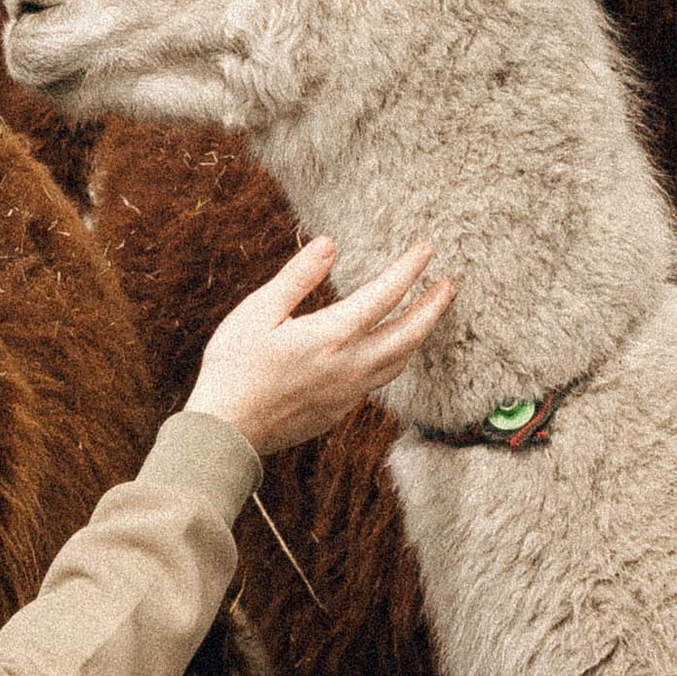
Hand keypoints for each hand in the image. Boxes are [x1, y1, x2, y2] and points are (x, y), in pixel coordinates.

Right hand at [185, 236, 453, 458]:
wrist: (226, 431)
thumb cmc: (233, 367)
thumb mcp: (258, 312)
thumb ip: (298, 277)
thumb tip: (329, 244)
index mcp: (331, 335)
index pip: (384, 295)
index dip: (409, 270)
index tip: (426, 250)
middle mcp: (350, 365)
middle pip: (408, 333)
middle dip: (433, 307)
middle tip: (450, 285)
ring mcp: (348, 392)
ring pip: (399, 361)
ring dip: (419, 335)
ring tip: (428, 316)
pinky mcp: (339, 410)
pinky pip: (379, 380)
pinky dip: (395, 359)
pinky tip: (388, 351)